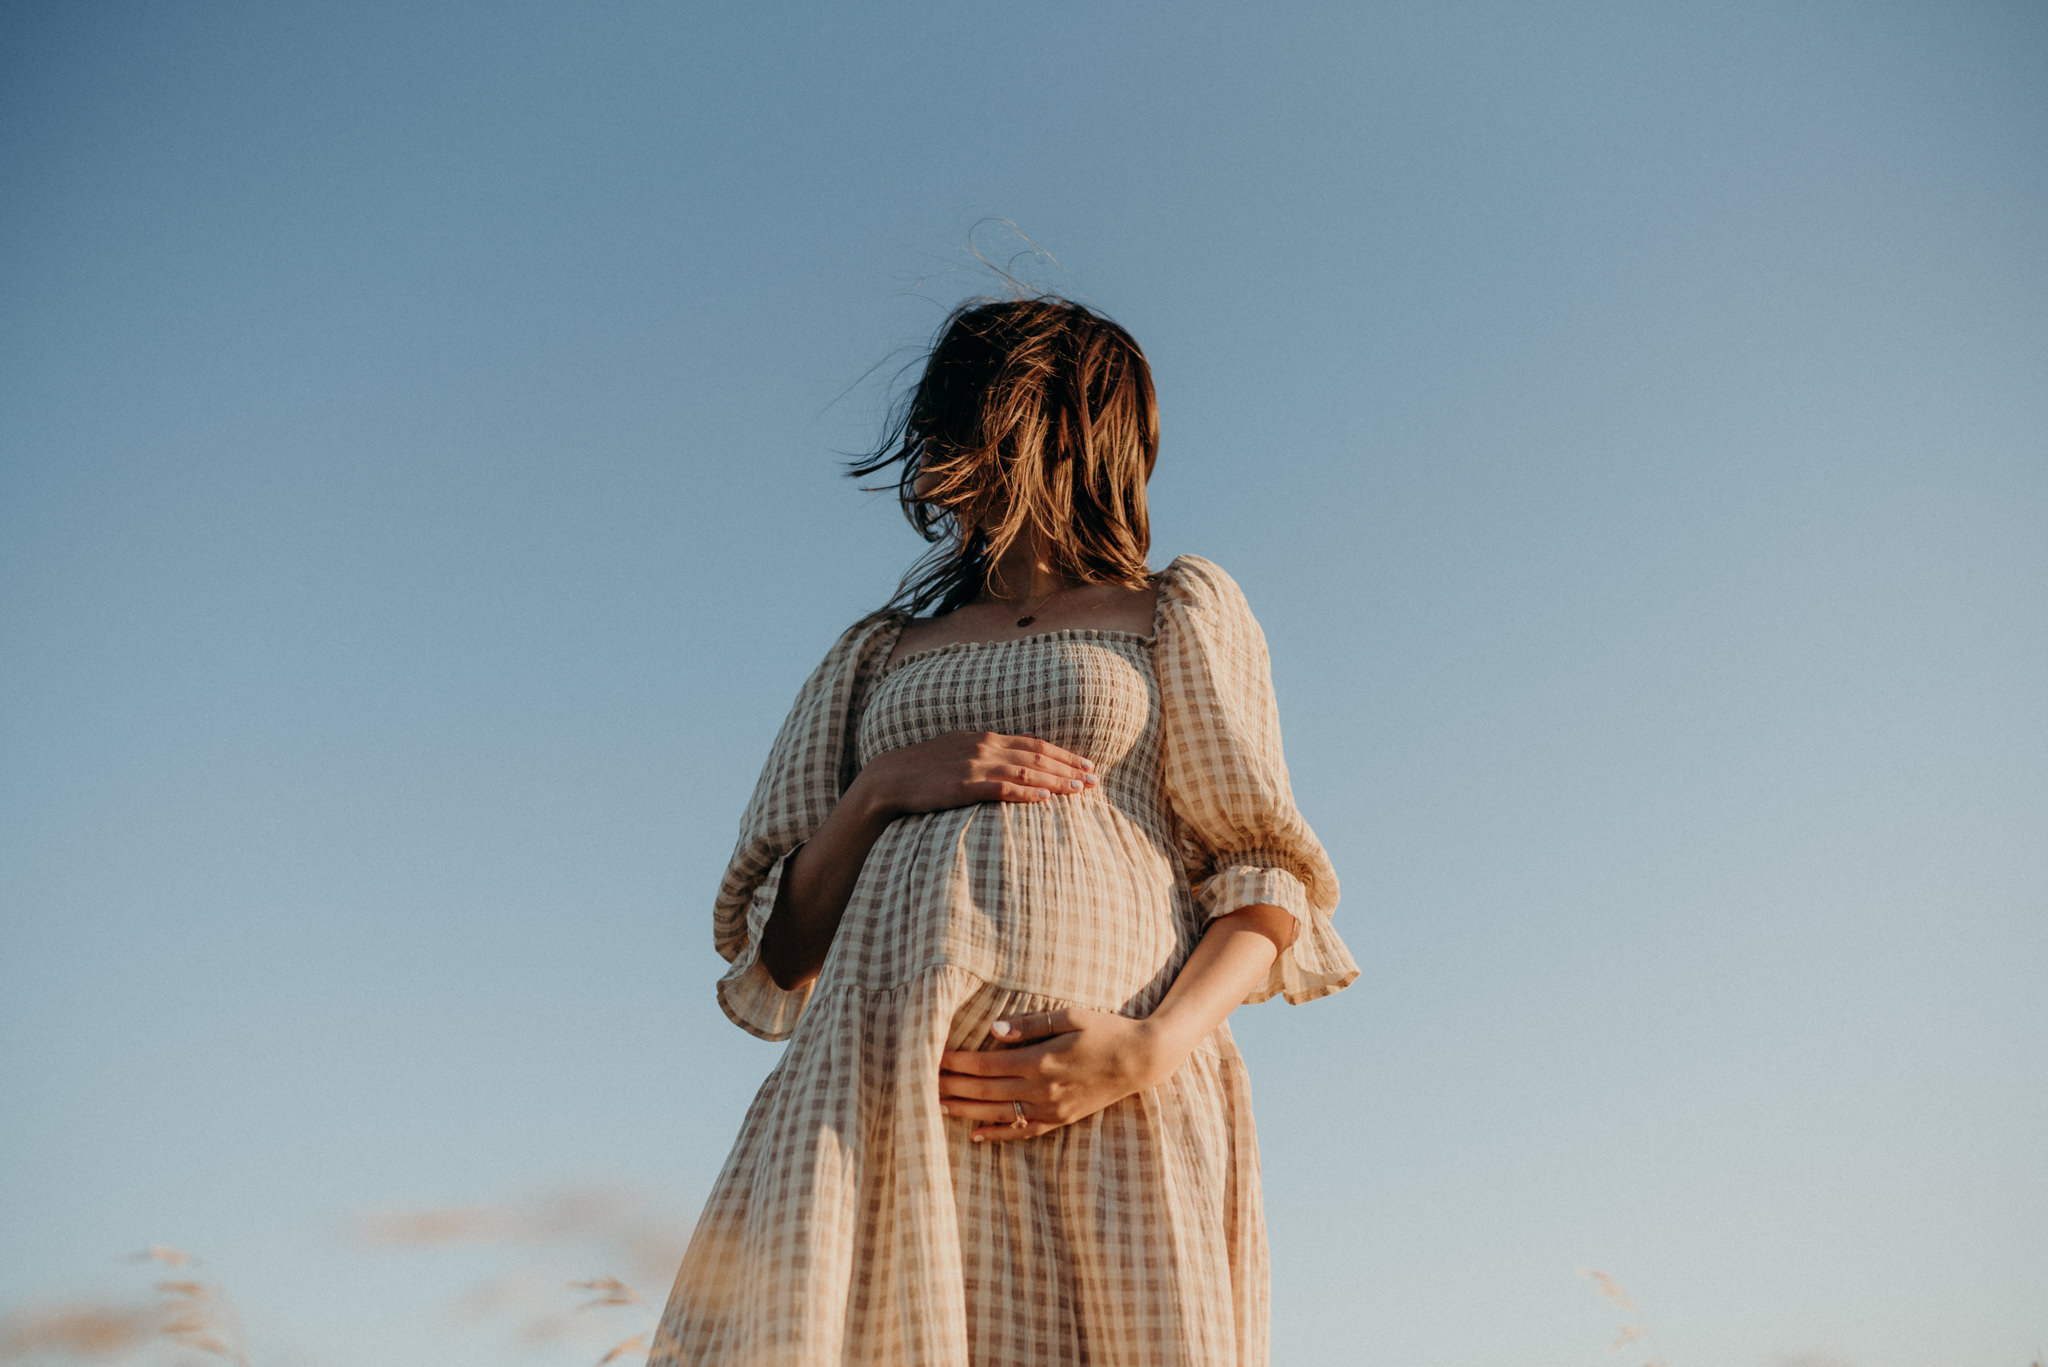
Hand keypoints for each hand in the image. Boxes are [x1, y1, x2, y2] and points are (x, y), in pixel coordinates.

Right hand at [853, 731, 1095, 821]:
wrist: (890, 778)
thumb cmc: (926, 768)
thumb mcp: (961, 749)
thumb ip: (993, 750)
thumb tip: (1025, 748)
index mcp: (986, 738)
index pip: (1035, 744)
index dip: (1064, 754)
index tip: (1088, 765)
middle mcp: (985, 747)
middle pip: (1037, 757)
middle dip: (1069, 768)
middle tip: (1095, 779)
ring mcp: (974, 766)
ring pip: (1025, 772)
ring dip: (1055, 781)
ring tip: (1080, 791)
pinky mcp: (963, 785)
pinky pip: (1001, 789)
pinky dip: (1025, 793)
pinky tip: (1045, 799)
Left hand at [936, 1007, 1181, 1142]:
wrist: (1140, 1060)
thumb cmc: (1105, 1030)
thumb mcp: (1070, 1016)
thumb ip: (1029, 1025)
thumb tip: (992, 1031)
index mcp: (1041, 1061)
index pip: (987, 1065)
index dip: (958, 1063)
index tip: (933, 1057)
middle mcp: (1042, 1089)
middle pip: (986, 1091)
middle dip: (952, 1087)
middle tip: (923, 1084)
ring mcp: (1051, 1109)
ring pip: (999, 1114)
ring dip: (966, 1111)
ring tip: (937, 1107)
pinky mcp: (1060, 1119)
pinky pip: (1023, 1132)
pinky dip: (998, 1134)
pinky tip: (976, 1135)